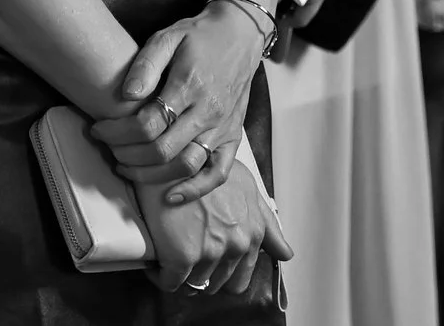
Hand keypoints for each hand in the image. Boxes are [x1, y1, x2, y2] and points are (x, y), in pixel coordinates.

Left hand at [87, 1, 264, 202]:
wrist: (241, 34)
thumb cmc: (199, 36)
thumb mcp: (168, 37)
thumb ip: (146, 64)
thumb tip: (126, 95)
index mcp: (190, 85)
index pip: (148, 123)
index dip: (117, 132)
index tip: (98, 129)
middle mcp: (208, 112)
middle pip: (162, 150)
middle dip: (127, 154)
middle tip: (109, 148)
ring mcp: (223, 128)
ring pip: (185, 166)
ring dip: (150, 175)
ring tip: (126, 168)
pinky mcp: (233, 138)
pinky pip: (218, 173)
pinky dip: (194, 190)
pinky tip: (169, 197)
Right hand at [135, 150, 292, 294]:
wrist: (173, 156)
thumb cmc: (207, 167)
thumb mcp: (246, 188)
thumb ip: (267, 224)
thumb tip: (287, 255)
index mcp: (253, 232)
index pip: (241, 278)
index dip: (221, 274)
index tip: (207, 262)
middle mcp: (237, 244)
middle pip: (217, 285)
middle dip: (203, 276)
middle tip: (187, 258)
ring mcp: (211, 251)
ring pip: (194, 286)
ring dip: (182, 276)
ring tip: (171, 254)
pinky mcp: (183, 256)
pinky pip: (170, 283)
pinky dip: (161, 276)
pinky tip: (157, 261)